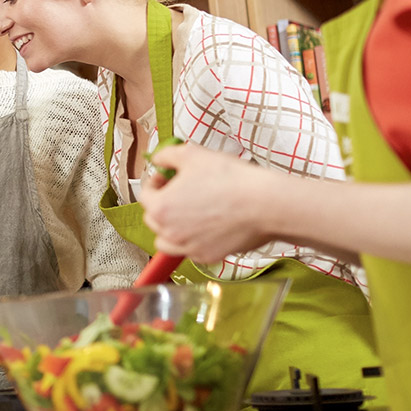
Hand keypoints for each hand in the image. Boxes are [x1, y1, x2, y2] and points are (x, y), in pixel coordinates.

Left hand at [141, 142, 275, 263]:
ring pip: (166, 241)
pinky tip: (209, 225)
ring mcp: (188, 247)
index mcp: (161, 208)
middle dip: (162, 204)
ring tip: (190, 212)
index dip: (156, 181)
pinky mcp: (208, 256)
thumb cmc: (230, 179)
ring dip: (172, 227)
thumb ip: (166, 155)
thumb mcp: (192, 155)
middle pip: (153, 219)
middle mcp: (170, 233)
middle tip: (181, 191)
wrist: (265, 203)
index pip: (144, 194)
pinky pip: (191, 250)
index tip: (168, 176)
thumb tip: (158, 159)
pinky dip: (193, 240)